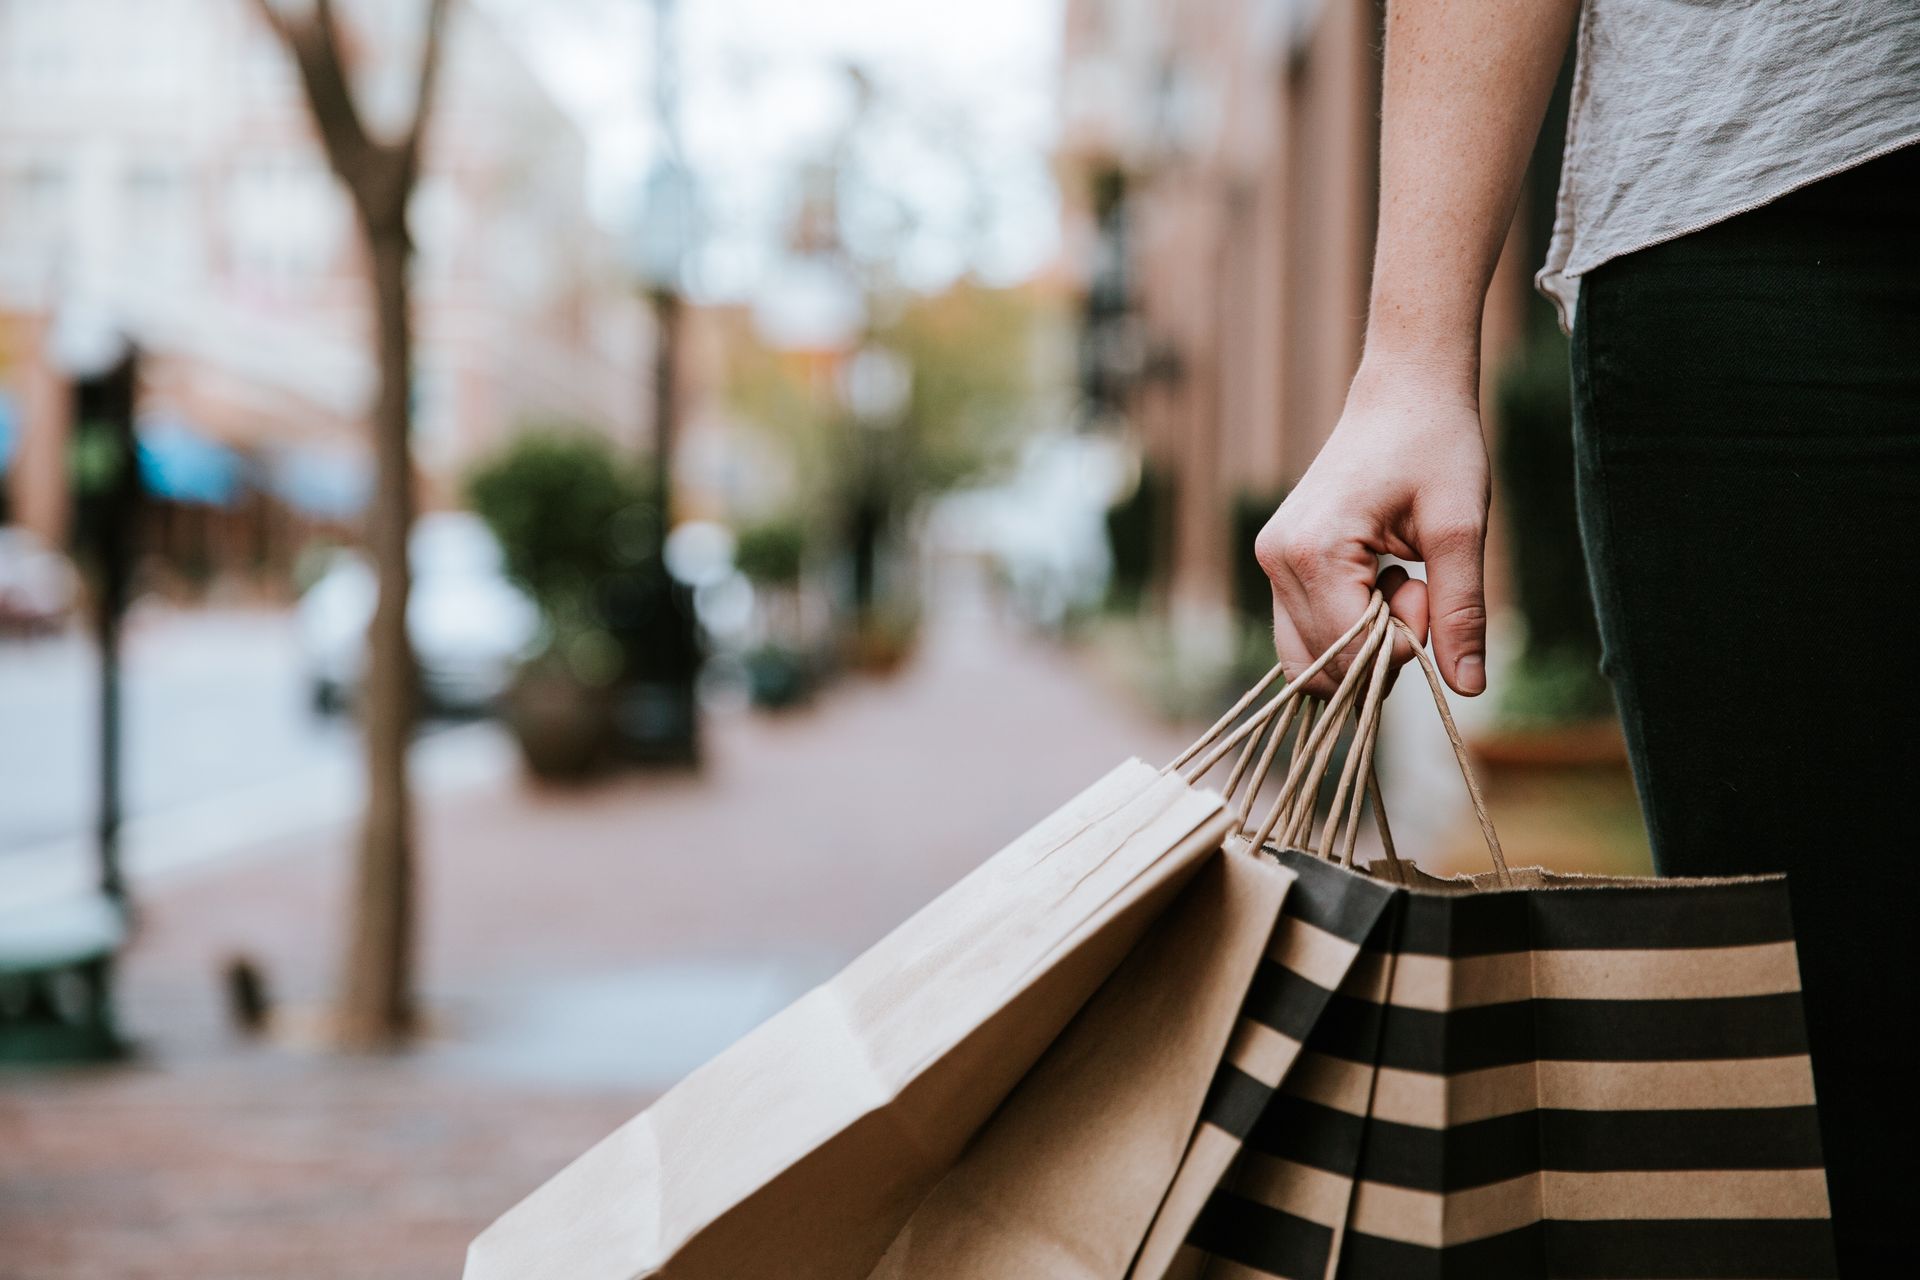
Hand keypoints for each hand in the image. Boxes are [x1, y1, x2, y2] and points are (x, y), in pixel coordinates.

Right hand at [1254, 361, 1490, 697]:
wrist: (1403, 393)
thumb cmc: (1438, 447)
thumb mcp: (1461, 529)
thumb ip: (1460, 611)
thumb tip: (1468, 688)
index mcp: (1314, 549)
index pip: (1348, 652)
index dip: (1401, 646)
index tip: (1428, 591)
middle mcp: (1278, 558)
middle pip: (1322, 664)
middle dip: (1379, 649)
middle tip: (1415, 588)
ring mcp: (1270, 560)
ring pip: (1306, 658)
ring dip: (1359, 644)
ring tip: (1395, 585)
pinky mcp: (1278, 561)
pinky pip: (1302, 631)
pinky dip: (1345, 629)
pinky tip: (1376, 582)